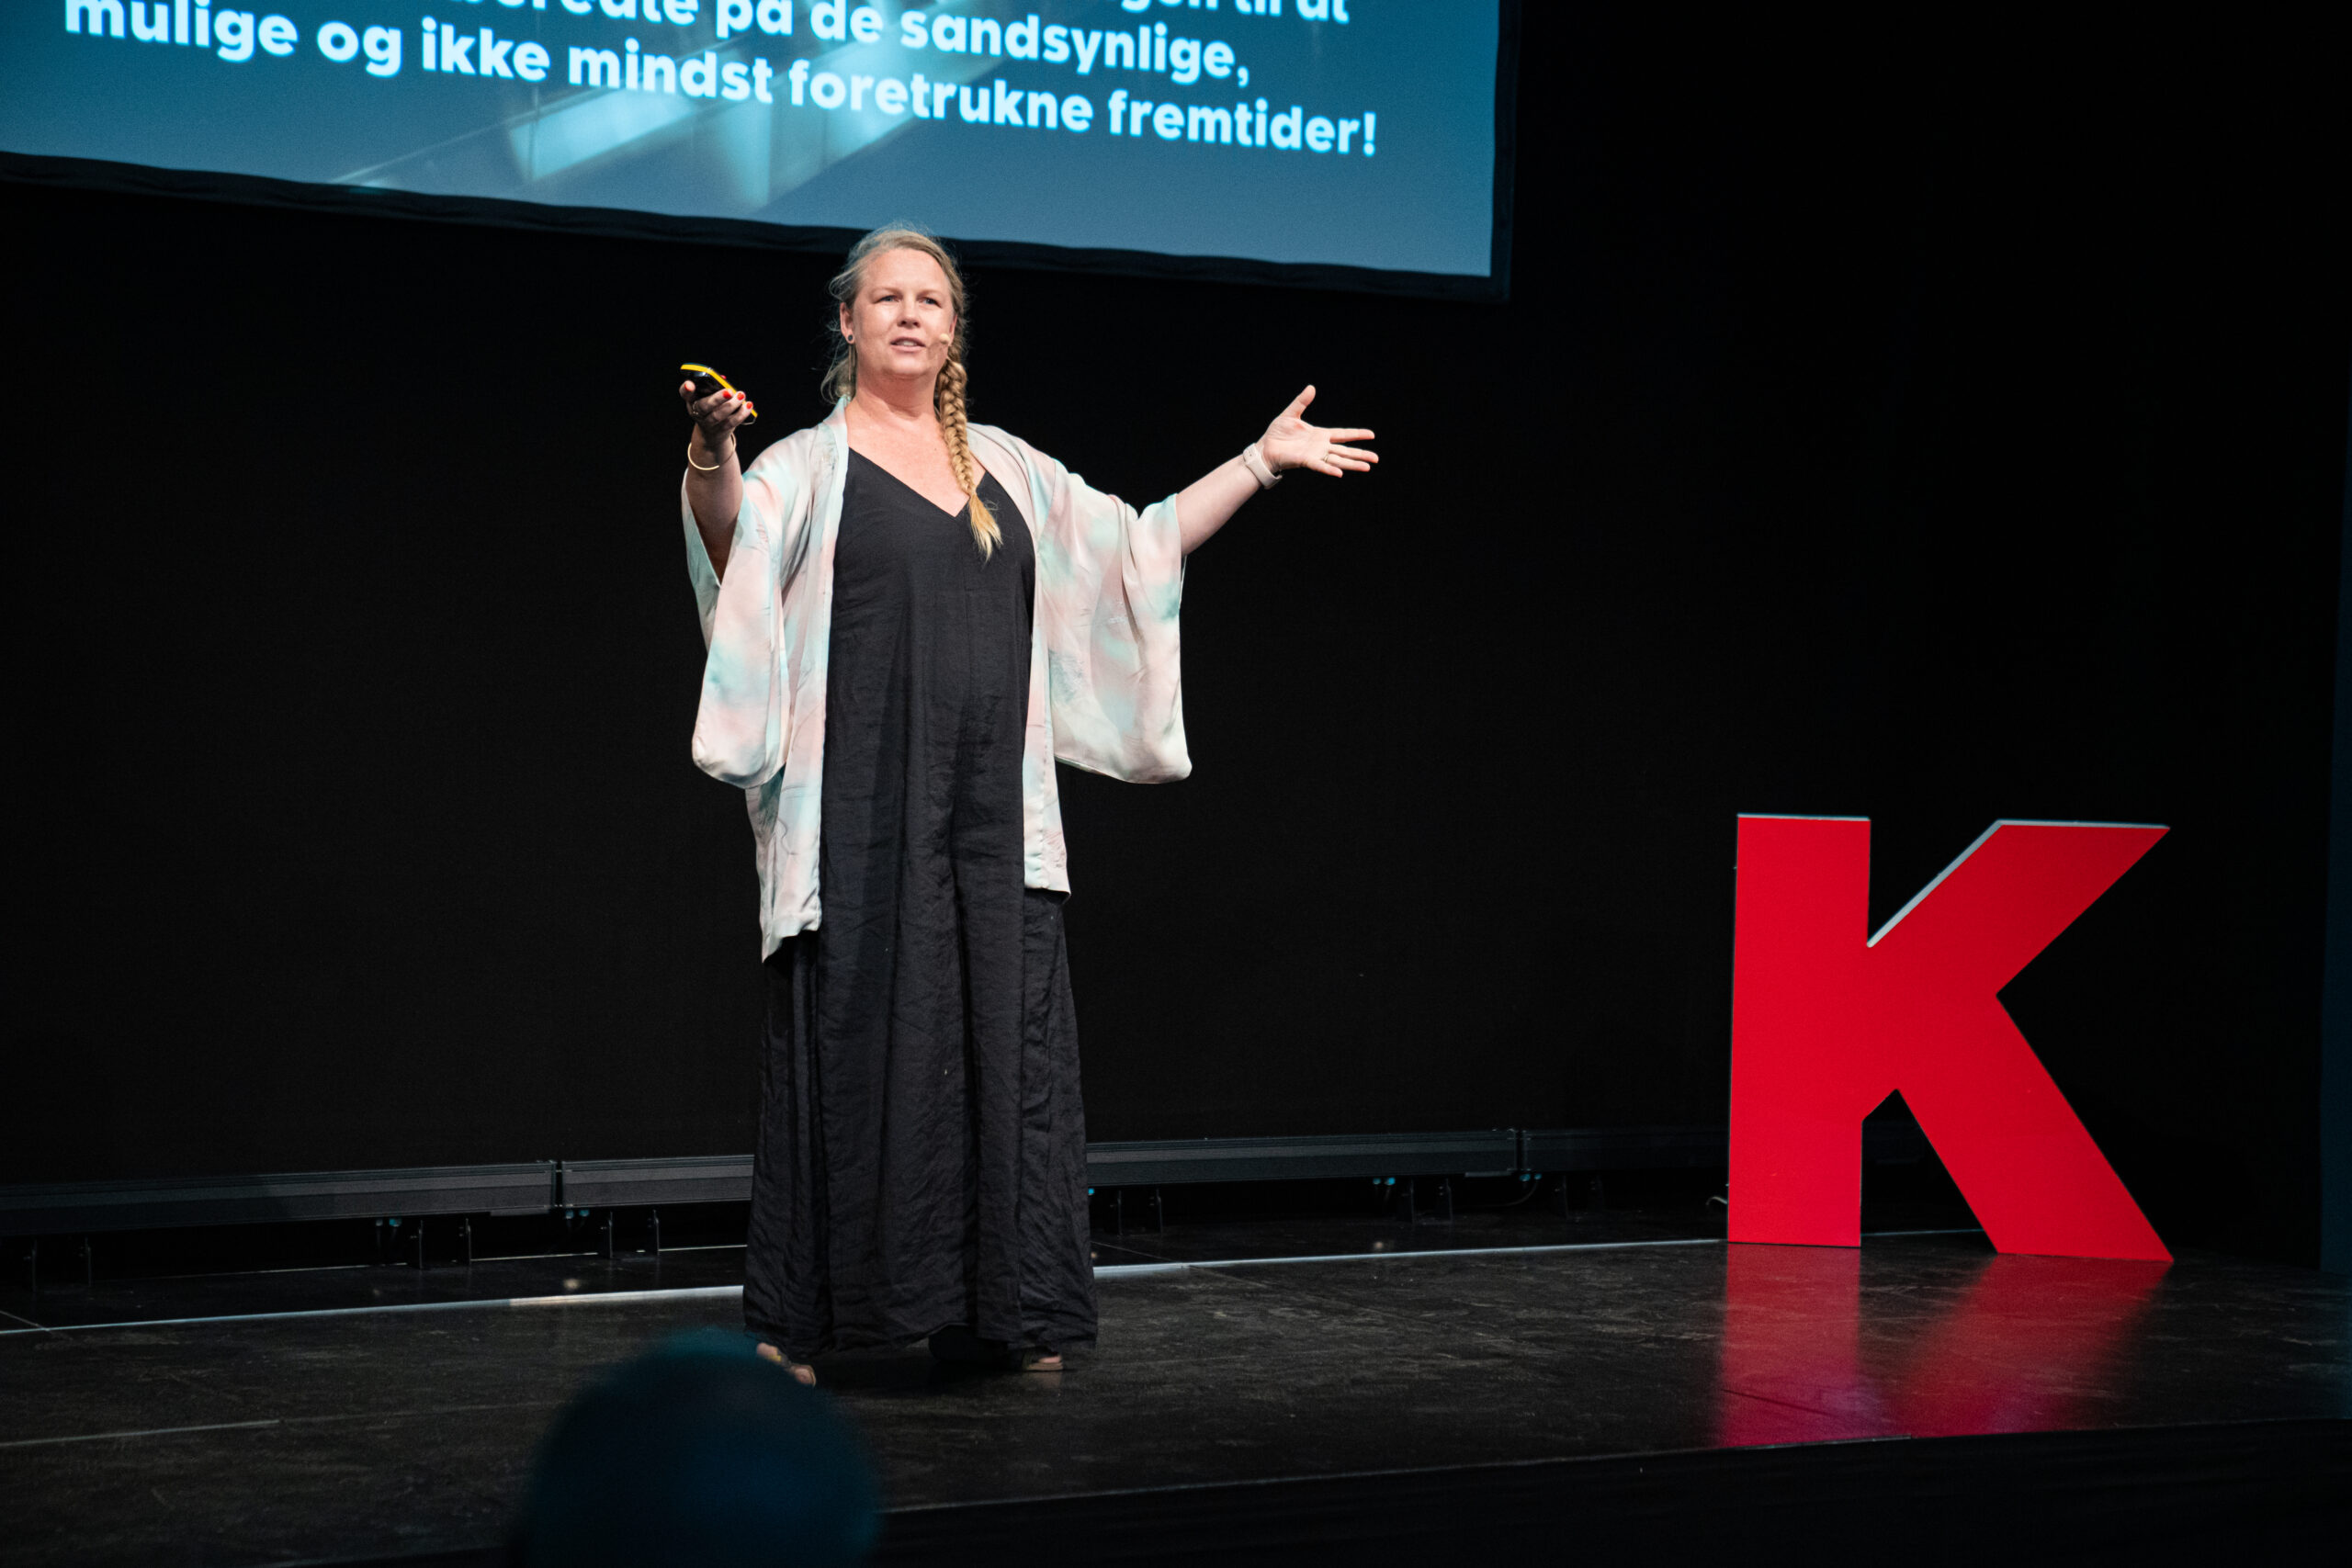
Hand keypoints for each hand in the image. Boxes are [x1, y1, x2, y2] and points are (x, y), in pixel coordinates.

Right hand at [681, 379, 754, 457]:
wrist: (712, 432)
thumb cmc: (711, 407)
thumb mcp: (707, 396)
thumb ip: (713, 386)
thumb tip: (723, 379)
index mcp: (692, 400)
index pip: (685, 394)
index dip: (686, 389)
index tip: (690, 385)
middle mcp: (697, 412)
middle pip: (704, 406)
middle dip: (717, 398)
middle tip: (730, 391)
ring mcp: (708, 423)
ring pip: (718, 415)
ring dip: (732, 405)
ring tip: (741, 395)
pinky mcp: (720, 430)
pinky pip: (731, 423)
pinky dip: (741, 414)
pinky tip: (748, 405)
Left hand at [1256, 386, 1376, 477]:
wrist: (1265, 447)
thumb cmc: (1277, 433)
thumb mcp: (1291, 414)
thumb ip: (1302, 402)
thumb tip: (1311, 387)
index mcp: (1320, 435)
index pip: (1343, 434)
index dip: (1357, 434)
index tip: (1371, 435)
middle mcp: (1321, 446)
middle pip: (1346, 450)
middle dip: (1361, 454)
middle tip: (1376, 458)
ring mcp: (1315, 455)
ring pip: (1338, 460)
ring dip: (1352, 464)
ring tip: (1367, 467)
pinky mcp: (1305, 461)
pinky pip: (1320, 465)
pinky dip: (1330, 469)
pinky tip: (1340, 473)